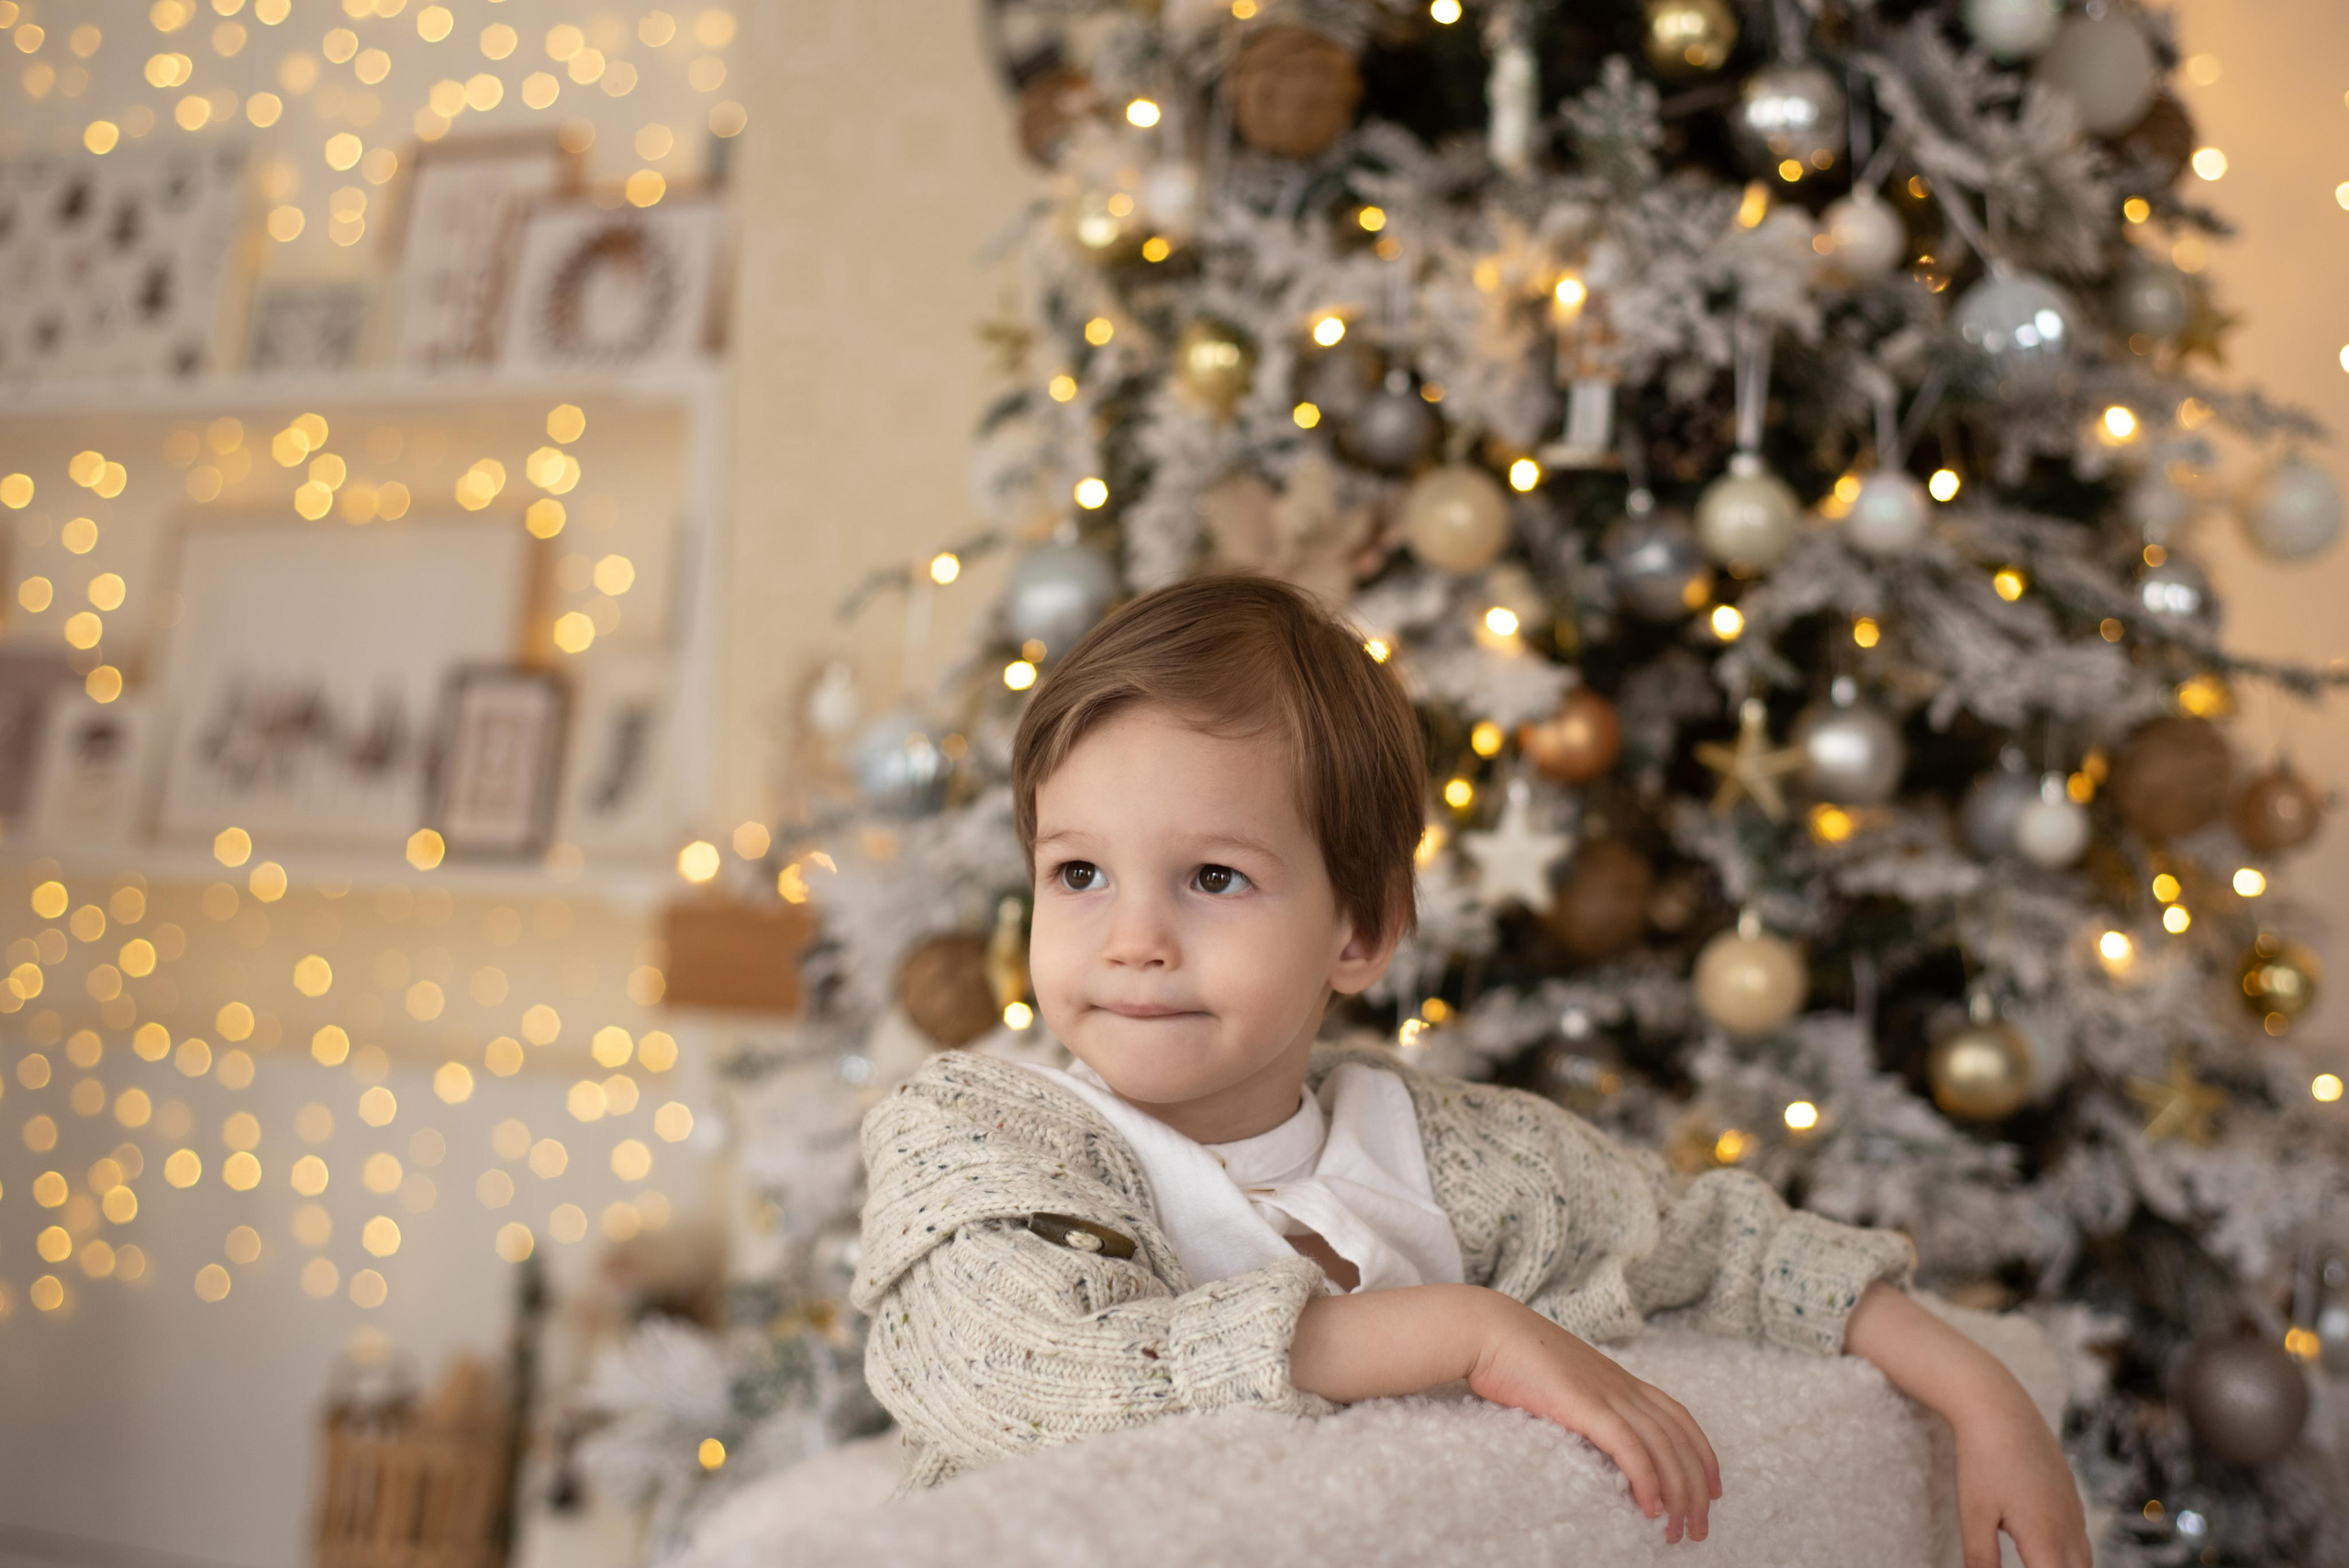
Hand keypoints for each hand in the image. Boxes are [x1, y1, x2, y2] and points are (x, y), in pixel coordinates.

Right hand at [1468, 1296, 1721, 1544]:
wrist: (1486, 1329)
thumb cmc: (1513, 1355)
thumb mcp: (1561, 1380)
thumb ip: (1581, 1402)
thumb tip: (1585, 1430)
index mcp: (1619, 1380)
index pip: (1679, 1418)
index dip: (1702, 1454)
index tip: (1711, 1490)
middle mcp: (1622, 1386)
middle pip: (1679, 1440)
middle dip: (1696, 1488)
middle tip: (1698, 1528)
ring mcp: (1606, 1394)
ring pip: (1662, 1447)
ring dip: (1678, 1494)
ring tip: (1679, 1531)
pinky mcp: (1585, 1405)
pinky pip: (1628, 1447)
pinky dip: (1647, 1478)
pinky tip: (1651, 1508)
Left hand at [1951, 1386, 2091, 1567]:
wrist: (1998, 1405)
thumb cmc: (1982, 1459)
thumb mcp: (1974, 1514)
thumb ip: (1981, 1559)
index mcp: (2046, 1539)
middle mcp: (2069, 1529)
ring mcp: (2073, 1511)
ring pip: (2083, 1562)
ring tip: (2044, 1564)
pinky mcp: (2070, 1496)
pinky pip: (2079, 1539)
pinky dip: (2071, 1559)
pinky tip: (2052, 1559)